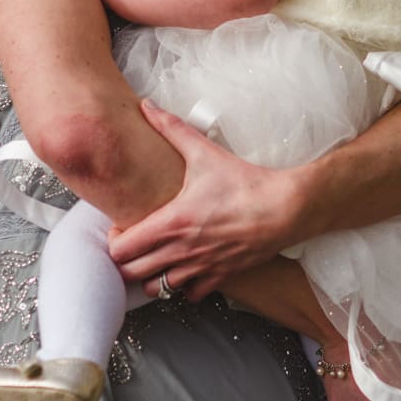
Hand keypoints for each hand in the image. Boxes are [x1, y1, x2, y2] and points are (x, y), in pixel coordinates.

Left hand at [108, 99, 305, 298]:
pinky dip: (184, 286)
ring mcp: (201, 267)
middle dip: (127, 262)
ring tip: (158, 259)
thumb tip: (147, 104)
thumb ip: (171, 128)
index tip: (124, 227)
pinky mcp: (221, 276)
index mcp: (171, 223)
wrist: (286, 207)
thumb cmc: (244, 182)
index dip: (114, 241)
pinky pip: (190, 295)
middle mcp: (182, 251)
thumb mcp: (204, 152)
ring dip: (153, 277)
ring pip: (159, 289)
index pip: (120, 249)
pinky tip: (188, 267)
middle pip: (132, 274)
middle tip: (136, 245)